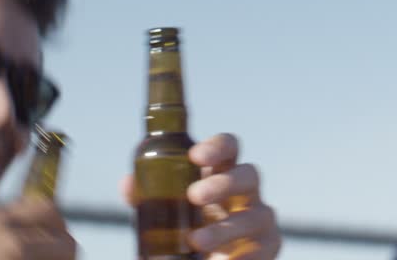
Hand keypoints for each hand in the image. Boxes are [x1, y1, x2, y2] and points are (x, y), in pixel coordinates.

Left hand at [122, 133, 280, 259]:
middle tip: (194, 195)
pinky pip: (265, 248)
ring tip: (196, 240)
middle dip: (223, 183)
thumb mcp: (162, 216)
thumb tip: (129, 183)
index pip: (228, 148)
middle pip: (248, 174)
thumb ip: (147, 199)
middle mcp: (245, 193)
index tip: (195, 155)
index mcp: (221, 175)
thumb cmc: (186, 233)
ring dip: (225, 227)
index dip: (217, 146)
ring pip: (256, 214)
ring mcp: (259, 219)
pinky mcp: (268, 246)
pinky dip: (244, 255)